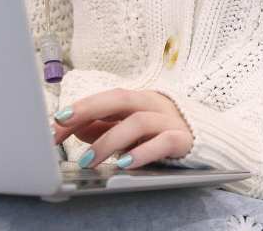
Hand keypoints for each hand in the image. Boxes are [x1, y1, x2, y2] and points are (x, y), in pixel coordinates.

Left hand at [50, 88, 194, 170]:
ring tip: (89, 159)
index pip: (104, 99)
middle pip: (119, 99)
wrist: (207, 140)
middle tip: (62, 127)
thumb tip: (74, 129)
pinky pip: (163, 142)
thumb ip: (104, 128)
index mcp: (137, 100)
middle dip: (88, 110)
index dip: (79, 109)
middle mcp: (152, 105)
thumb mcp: (130, 129)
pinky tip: (125, 164)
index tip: (55, 122)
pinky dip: (142, 152)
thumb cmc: (162, 132)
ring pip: (137, 122)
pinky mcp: (182, 140)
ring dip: (108, 140)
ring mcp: (168, 121)